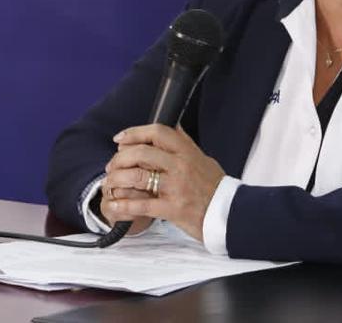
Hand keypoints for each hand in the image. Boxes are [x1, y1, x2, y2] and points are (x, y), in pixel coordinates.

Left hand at [101, 123, 224, 241]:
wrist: (230, 214)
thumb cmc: (215, 187)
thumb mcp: (203, 159)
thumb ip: (186, 144)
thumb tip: (173, 128)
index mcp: (187, 152)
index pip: (157, 132)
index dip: (135, 132)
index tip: (120, 139)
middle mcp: (180, 166)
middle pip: (141, 153)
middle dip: (120, 158)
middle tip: (112, 165)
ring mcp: (176, 187)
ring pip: (138, 177)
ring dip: (118, 179)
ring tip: (111, 183)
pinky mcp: (172, 209)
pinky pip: (142, 205)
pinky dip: (124, 205)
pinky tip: (115, 205)